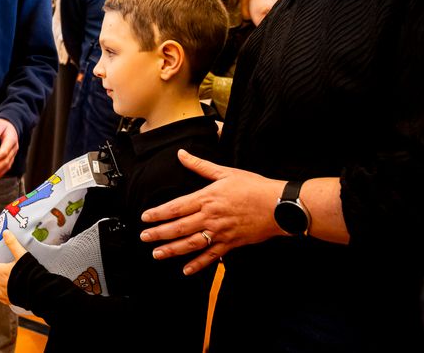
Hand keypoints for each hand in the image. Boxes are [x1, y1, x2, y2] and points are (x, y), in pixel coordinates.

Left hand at [0, 118, 18, 180]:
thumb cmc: (4, 126)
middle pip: (6, 161)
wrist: (11, 126)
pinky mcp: (11, 157)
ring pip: (7, 165)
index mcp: (11, 140)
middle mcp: (14, 148)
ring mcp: (13, 153)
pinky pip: (7, 166)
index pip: (5, 151)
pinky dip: (0, 173)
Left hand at [0, 230, 27, 306]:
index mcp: (1, 272)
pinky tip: (7, 293)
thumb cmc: (29, 273)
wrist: (38, 291)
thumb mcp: (22, 255)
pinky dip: (2, 296)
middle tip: (0, 272)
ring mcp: (4, 294)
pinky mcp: (10, 301)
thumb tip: (5, 232)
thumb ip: (13, 244)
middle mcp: (0, 284)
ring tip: (0, 283)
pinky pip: (2, 299)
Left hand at [138, 149, 284, 274]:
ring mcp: (220, 232)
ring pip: (191, 244)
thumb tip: (181, 153)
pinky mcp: (231, 244)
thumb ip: (200, 165)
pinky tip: (186, 270)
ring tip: (157, 253)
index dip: (158, 213)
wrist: (279, 205)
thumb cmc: (253, 187)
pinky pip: (211, 256)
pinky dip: (198, 264)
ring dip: (172, 250)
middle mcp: (210, 217)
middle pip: (179, 227)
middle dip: (159, 233)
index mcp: (207, 198)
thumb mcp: (225, 172)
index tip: (145, 217)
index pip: (176, 207)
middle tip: (144, 237)